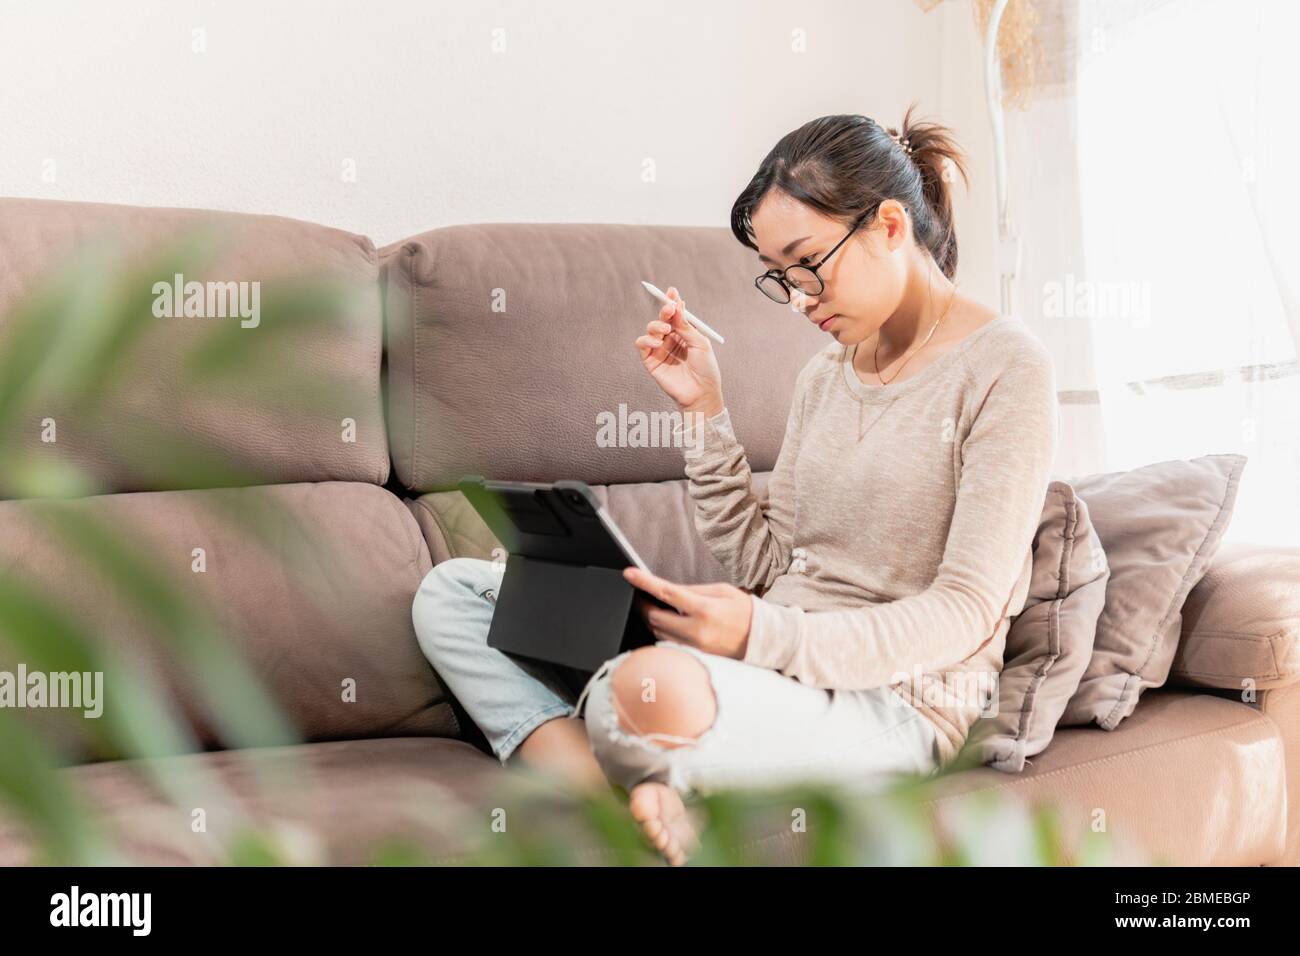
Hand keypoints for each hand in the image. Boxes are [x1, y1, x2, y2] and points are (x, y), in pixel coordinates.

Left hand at [623, 566, 751, 659]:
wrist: (763, 638)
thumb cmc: (744, 611)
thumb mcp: (721, 590)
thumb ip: (692, 590)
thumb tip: (667, 589)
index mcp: (704, 609)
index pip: (666, 593)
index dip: (644, 582)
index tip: (629, 574)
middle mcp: (697, 631)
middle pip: (655, 617)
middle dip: (644, 604)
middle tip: (642, 593)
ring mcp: (695, 647)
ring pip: (658, 632)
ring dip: (652, 618)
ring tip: (656, 606)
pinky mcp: (695, 656)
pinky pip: (669, 643)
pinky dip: (663, 631)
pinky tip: (667, 621)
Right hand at [634, 287, 723, 417]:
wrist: (702, 392)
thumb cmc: (706, 369)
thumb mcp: (700, 343)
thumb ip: (686, 326)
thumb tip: (676, 306)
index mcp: (685, 334)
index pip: (676, 315)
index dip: (672, 302)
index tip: (672, 291)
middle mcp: (671, 340)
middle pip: (663, 319)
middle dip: (665, 310)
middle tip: (670, 308)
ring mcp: (660, 350)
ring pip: (651, 329)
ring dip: (657, 325)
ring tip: (666, 331)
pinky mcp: (650, 361)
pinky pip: (641, 344)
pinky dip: (647, 339)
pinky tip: (658, 342)